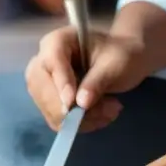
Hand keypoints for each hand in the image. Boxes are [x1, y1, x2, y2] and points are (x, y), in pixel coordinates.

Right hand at [25, 26, 149, 131]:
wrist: (123, 61)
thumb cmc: (121, 55)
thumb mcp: (116, 64)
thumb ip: (98, 81)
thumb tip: (81, 104)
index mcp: (58, 40)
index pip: (52, 62)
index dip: (61, 83)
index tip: (72, 103)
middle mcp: (43, 61)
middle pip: (43, 89)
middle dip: (71, 108)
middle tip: (108, 110)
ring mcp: (43, 83)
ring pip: (49, 109)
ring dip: (79, 119)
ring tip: (110, 111)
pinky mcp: (49, 101)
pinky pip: (56, 119)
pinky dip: (79, 124)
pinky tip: (100, 117)